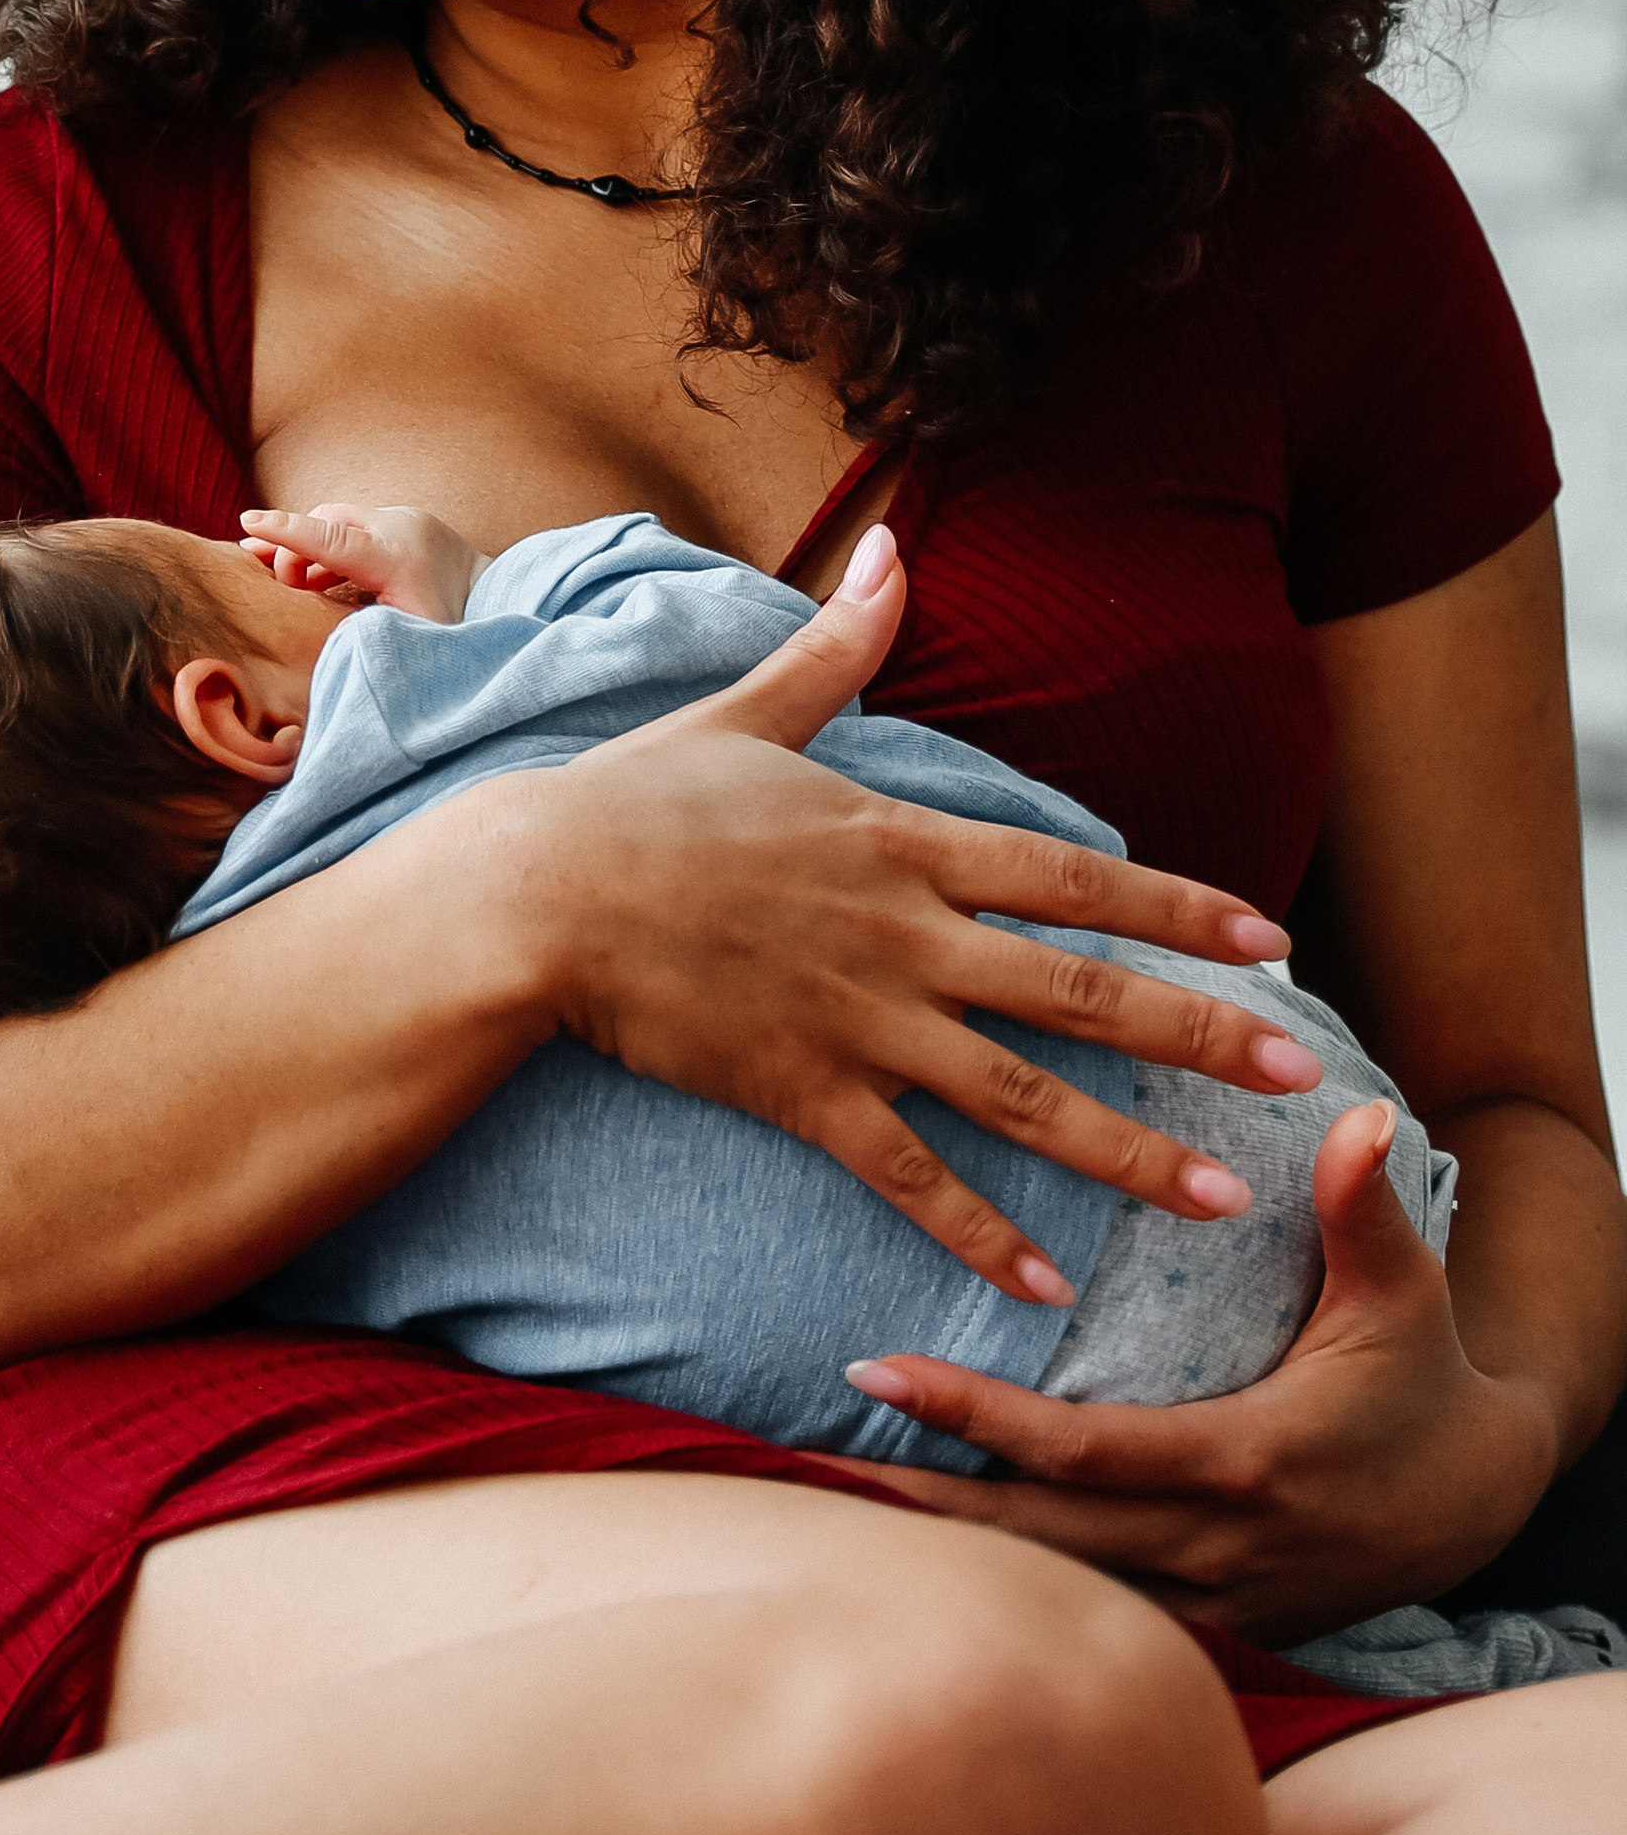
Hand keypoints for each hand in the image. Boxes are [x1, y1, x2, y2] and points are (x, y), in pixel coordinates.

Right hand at [242, 503, 485, 624]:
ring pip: (338, 521)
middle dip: (294, 548)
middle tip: (278, 586)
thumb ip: (368, 641)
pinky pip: (354, 526)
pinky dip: (330, 548)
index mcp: (396, 559)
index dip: (287, 532)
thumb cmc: (459, 629)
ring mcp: (402, 518)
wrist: (503, 596)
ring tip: (288, 583)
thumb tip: (322, 658)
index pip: (332, 538)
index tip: (248, 521)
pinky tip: (314, 577)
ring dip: (311, 550)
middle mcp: (397, 527)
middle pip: (326, 522)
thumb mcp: (413, 643)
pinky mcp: (402, 520)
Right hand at [517, 532, 1325, 1309]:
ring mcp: (856, 1019)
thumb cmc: (637, 801)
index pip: (1074, 876)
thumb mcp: (749, 714)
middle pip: (1078, 990)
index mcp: (900, 840)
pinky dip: (981, 1231)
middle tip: (1299, 1078)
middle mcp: (902, 934)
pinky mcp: (801, 1092)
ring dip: (1129, 1152)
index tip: (1272, 942)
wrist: (535, 893)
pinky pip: (910, 1174)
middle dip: (1199, 1036)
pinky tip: (1047, 1285)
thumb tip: (894, 549)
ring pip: (1020, 1097)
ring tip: (1223, 1201)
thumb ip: (837, 649)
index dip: (1180, 908)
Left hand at [835, 1101, 1562, 1641]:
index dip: (972, 1418)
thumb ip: (1364, 1209)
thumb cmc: (1423, 1379)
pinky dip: (1005, 1597)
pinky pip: (1086, 1619)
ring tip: (829, 1509)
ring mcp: (1206, 1604)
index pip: (1077, 1451)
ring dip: (947, 1562)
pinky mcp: (1204, 1627)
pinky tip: (922, 1567)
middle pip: (1034, 1543)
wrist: (1475, 1502)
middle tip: (802, 1455)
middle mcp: (1212, 1551)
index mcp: (1241, 1463)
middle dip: (916, 1505)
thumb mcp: (1404, 1295)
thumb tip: (1356, 1113)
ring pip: (1050, 1596)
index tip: (874, 1370)